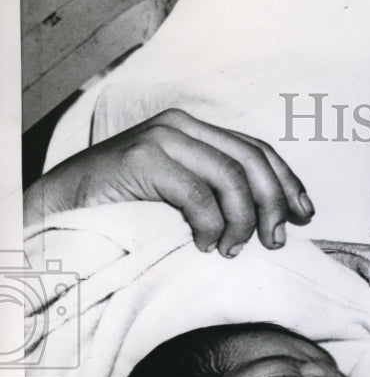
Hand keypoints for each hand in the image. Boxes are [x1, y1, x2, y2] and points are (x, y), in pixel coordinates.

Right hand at [24, 109, 312, 257]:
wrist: (58, 209)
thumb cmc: (123, 210)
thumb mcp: (179, 196)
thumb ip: (216, 192)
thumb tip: (272, 219)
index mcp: (194, 131)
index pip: (256, 150)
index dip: (287, 182)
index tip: (304, 215)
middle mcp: (182, 126)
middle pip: (252, 161)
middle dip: (273, 204)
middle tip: (276, 241)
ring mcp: (162, 138)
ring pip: (231, 177)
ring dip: (242, 220)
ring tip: (233, 250)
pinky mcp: (143, 157)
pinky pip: (198, 195)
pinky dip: (210, 225)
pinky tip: (204, 245)